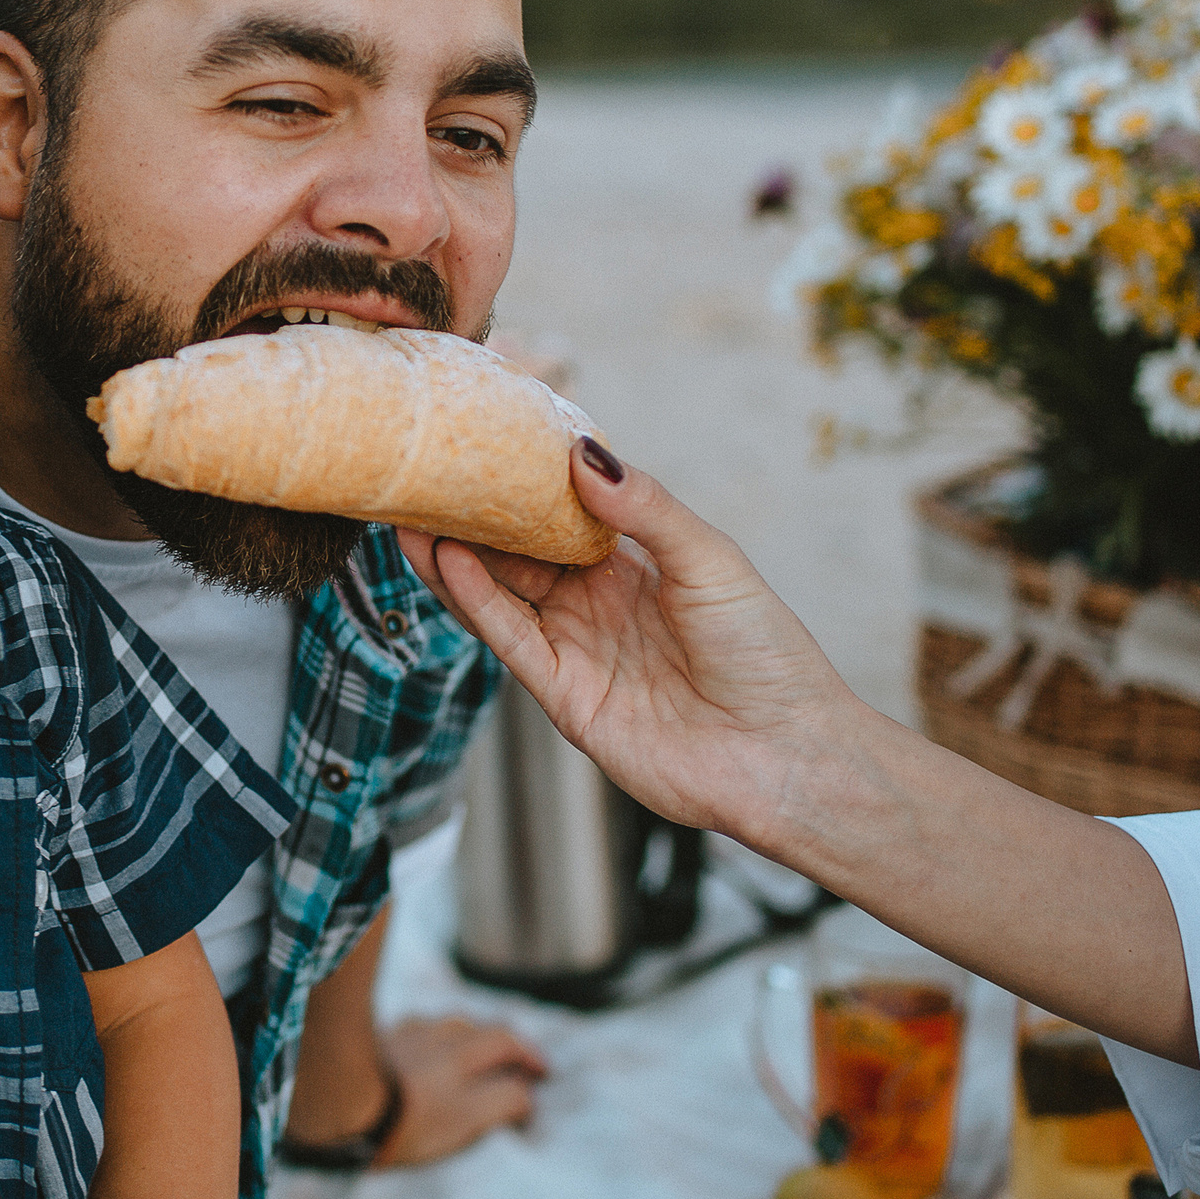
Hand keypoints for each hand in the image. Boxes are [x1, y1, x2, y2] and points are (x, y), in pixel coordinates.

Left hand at [371, 1016, 546, 1167]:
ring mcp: (403, 1036)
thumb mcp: (465, 1119)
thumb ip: (502, 1102)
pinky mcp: (375, 1042)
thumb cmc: (406, 1119)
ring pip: (444, 1024)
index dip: (529, 1058)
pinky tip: (424, 1043)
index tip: (543, 1074)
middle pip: (478, 1028)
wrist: (338, 1102)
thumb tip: (526, 1095)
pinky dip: (430, 1035)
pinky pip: (412, 1029)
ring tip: (475, 1046)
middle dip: (504, 1041)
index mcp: (461, 1056)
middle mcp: (435, 1038)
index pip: (507, 1044)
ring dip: (468, 1033)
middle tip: (517, 1058)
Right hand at [396, 437, 869, 847]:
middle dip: (470, 519)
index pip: (560, 518)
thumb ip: (644, 509)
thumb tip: (582, 452)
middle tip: (422, 476)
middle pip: (517, 556)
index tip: (478, 443)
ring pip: (501, 597)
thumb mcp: (711, 561)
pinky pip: (513, 642)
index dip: (520, 485)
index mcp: (633, 570)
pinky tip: (451, 561)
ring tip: (412, 515)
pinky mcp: (565, 699)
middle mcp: (595, 608)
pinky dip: (478, 602)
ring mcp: (577, 653)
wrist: (787, 755)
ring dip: (456, 559)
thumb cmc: (768, 655)